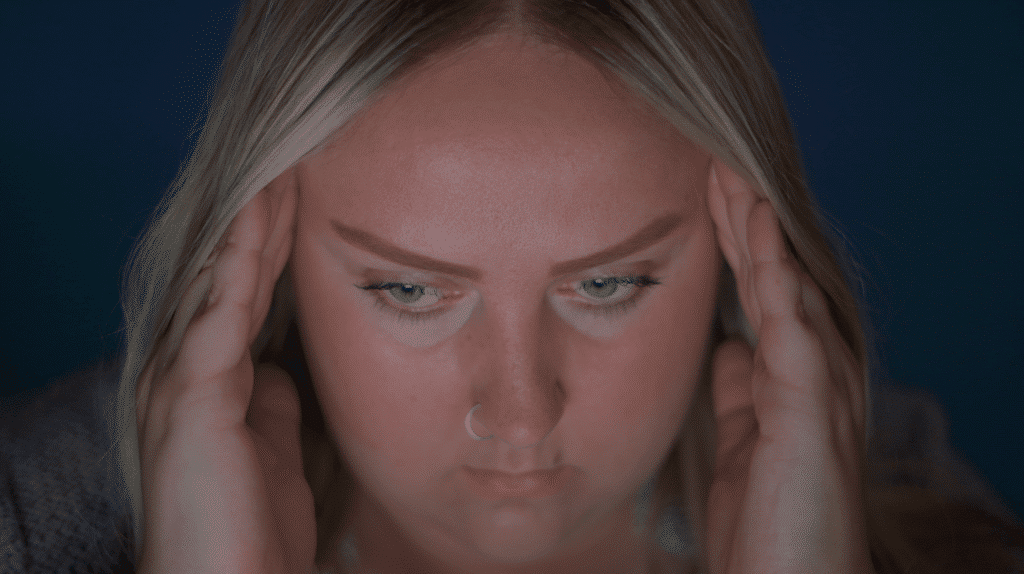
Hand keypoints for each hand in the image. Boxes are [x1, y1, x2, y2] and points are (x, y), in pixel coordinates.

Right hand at [135, 173, 315, 573]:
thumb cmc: (249, 533)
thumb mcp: (273, 453)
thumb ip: (275, 406)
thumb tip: (285, 371)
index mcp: (209, 386)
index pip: (244, 300)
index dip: (271, 252)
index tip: (303, 204)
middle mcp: (187, 373)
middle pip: (230, 281)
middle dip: (262, 225)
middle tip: (293, 167)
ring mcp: (183, 382)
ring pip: (222, 284)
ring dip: (253, 227)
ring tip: (281, 173)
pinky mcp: (194, 396)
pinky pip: (222, 312)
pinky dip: (240, 263)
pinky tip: (260, 221)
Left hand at [705, 159, 871, 573]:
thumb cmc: (770, 528)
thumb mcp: (746, 443)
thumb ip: (743, 394)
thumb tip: (729, 350)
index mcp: (789, 382)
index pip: (761, 295)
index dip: (737, 244)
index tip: (705, 193)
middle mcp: (811, 378)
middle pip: (778, 280)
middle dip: (747, 221)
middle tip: (717, 160)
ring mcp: (818, 394)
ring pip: (791, 292)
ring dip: (763, 234)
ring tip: (735, 177)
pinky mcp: (814, 417)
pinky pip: (797, 335)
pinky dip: (782, 283)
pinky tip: (763, 241)